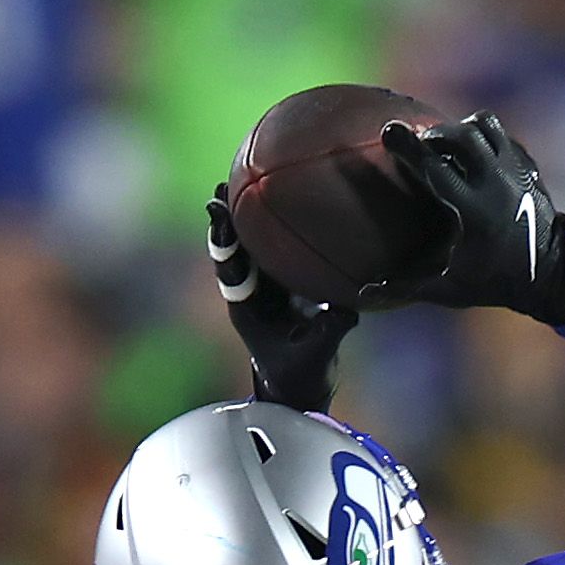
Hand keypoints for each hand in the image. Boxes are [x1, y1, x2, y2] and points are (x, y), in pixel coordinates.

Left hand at [205, 184, 353, 410]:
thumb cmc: (303, 375)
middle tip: (220, 187)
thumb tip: (348, 311)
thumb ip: (330, 333)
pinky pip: (275, 249)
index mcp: (248, 308)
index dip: (224, 241)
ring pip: (250, 245)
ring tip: (239, 178)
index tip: (217, 213)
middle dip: (225, 219)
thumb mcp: (318, 355)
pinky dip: (274, 225)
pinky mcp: (282, 283)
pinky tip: (286, 196)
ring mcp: (265, 286)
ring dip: (245, 215)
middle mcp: (252, 291)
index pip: (231, 267)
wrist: (300, 386)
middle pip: (233, 249)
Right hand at [374, 111, 564, 320]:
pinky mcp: (528, 166)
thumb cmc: (496, 285)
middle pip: (461, 135)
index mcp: (474, 211)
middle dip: (435, 133)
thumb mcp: (450, 290)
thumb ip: (407, 287)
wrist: (553, 278)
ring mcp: (516, 171)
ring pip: (485, 125)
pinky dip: (484, 137)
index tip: (388, 130)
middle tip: (421, 143)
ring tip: (448, 144)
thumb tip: (364, 292)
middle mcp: (496, 183)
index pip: (434, 167)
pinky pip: (502, 136)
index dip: (408, 147)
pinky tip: (474, 155)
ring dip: (462, 128)